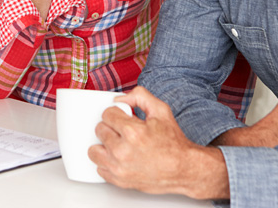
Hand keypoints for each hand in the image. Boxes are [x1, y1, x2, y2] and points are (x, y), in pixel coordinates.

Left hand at [89, 87, 229, 199]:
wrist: (183, 169)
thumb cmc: (173, 143)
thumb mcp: (161, 110)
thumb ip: (140, 96)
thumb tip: (119, 98)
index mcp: (132, 132)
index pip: (106, 114)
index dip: (116, 114)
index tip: (123, 118)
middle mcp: (122, 151)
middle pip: (99, 130)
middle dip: (111, 127)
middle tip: (123, 131)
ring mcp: (119, 168)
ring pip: (93, 150)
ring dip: (104, 145)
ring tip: (117, 143)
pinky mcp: (119, 180)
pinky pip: (99, 168)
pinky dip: (107, 162)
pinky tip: (118, 157)